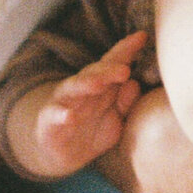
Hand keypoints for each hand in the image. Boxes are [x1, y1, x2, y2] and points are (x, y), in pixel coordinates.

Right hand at [24, 33, 148, 176]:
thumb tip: (135, 83)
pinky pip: (55, 115)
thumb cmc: (93, 131)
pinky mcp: (50, 120)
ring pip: (74, 87)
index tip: (142, 37)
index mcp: (100, 85)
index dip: (126, 50)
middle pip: (94, 72)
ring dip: (86, 84)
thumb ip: (125, 103)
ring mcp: (64, 102)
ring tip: (100, 84)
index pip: (113, 63)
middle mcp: (82, 88)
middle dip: (109, 69)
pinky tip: (69, 116)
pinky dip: (61, 115)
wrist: (64, 155)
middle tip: (125, 70)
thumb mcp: (116, 120)